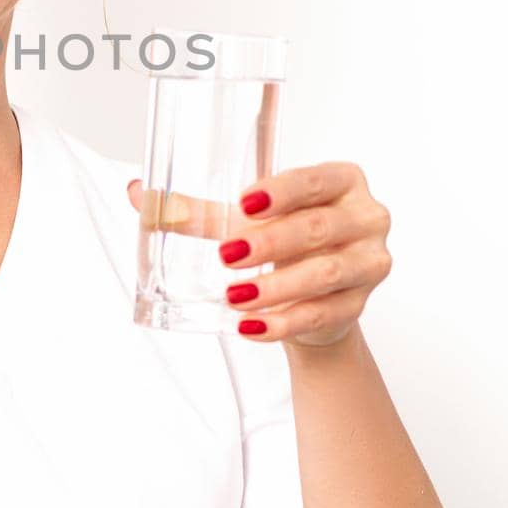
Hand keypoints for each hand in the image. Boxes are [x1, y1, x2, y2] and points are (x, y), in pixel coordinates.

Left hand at [127, 162, 391, 347]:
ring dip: (277, 287)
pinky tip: (253, 328)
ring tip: (236, 296)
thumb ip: (200, 211)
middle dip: (271, 242)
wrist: (316, 295)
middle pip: (319, 228)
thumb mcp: (248, 221)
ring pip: (326, 273)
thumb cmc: (286, 241)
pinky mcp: (360, 304)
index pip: (315, 180)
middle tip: (227, 255)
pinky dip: (284, 323)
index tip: (245, 203)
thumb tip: (138, 193)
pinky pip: (323, 314)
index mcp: (342, 181)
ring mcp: (369, 261)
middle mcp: (365, 217)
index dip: (282, 191)